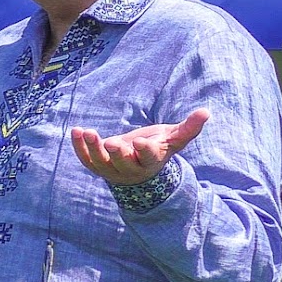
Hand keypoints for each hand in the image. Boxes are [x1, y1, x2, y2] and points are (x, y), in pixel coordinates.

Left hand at [71, 109, 209, 184]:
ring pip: (101, 163)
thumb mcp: (173, 140)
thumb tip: (206, 111)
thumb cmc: (158, 148)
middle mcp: (131, 169)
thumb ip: (188, 128)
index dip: (144, 151)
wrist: (138, 170)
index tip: (140, 142)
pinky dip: (79, 147)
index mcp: (151, 161)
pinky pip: (86, 159)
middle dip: (117, 153)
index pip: (148, 158)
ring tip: (86, 132)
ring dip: (93, 148)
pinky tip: (76, 130)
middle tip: (111, 142)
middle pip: (123, 163)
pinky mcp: (97, 167)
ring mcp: (112, 170)